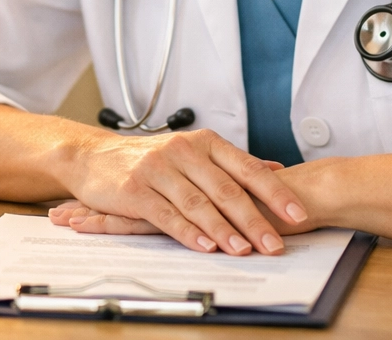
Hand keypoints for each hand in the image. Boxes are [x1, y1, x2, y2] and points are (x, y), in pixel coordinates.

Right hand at [59, 129, 307, 254]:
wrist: (94, 155)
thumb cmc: (149, 157)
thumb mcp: (193, 151)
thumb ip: (233, 162)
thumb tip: (276, 171)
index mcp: (203, 142)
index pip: (246, 167)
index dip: (273, 192)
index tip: (297, 213)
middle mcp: (183, 151)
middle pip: (226, 188)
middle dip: (254, 219)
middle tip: (275, 244)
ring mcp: (158, 169)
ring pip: (198, 203)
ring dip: (224, 230)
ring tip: (245, 250)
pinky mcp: (136, 190)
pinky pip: (167, 214)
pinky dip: (189, 232)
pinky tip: (206, 246)